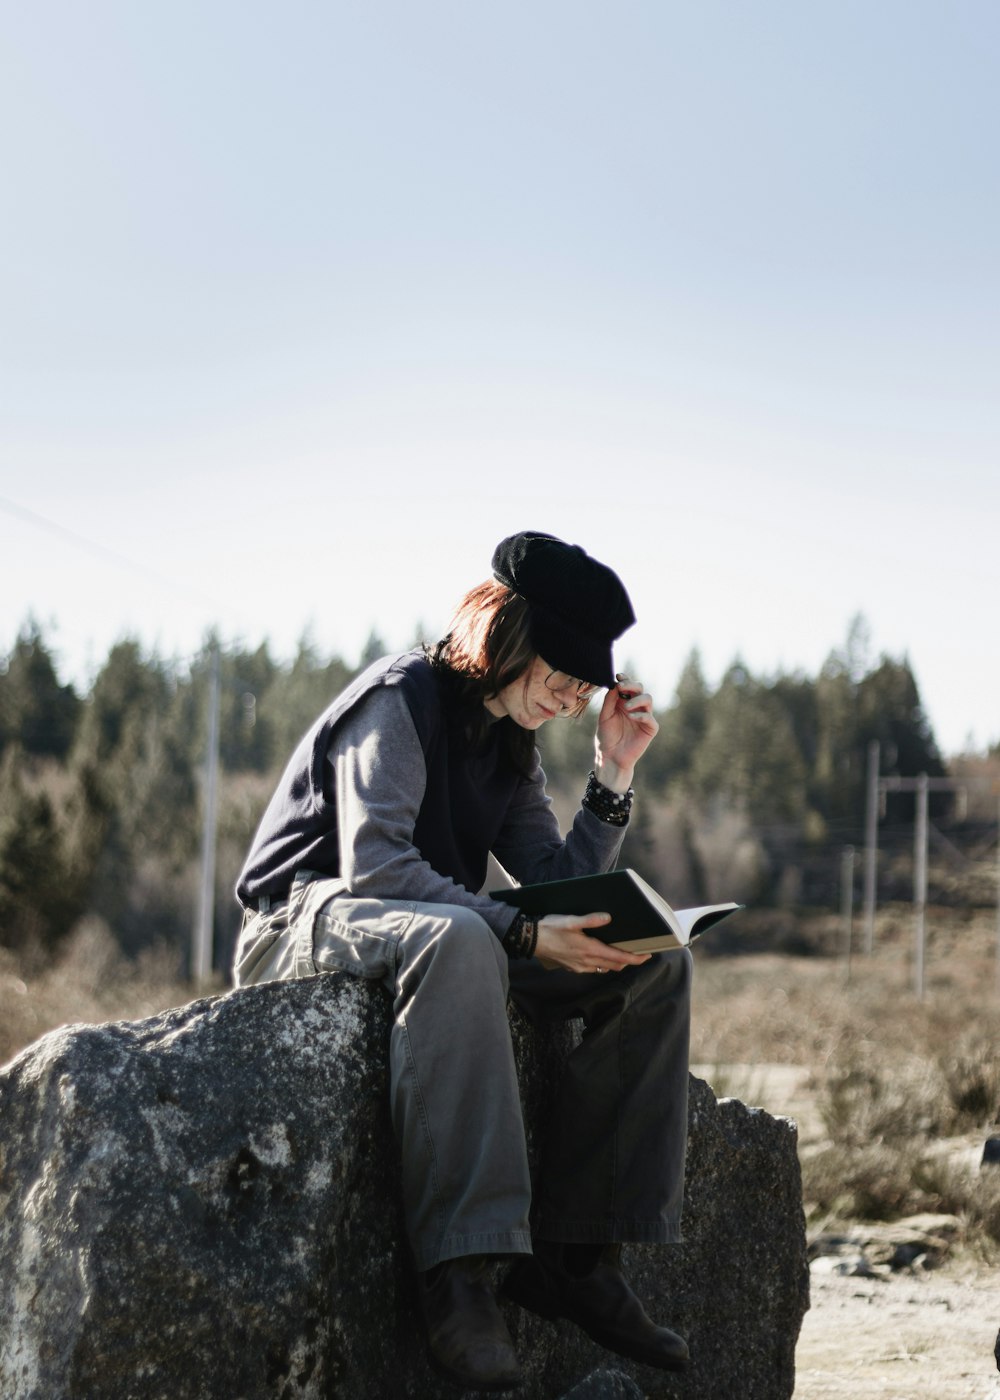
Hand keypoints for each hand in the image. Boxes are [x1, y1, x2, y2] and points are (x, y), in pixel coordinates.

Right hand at [534, 912, 651, 973]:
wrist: (530, 940)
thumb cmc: (550, 928)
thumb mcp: (571, 920)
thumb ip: (591, 920)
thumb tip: (608, 918)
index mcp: (589, 949)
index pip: (618, 957)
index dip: (635, 958)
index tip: (647, 956)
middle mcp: (587, 961)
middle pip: (614, 965)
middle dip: (629, 961)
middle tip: (639, 953)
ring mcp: (579, 967)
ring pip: (604, 968)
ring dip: (615, 963)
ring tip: (622, 953)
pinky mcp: (572, 967)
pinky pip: (593, 969)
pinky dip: (602, 964)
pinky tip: (600, 955)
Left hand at [593, 673, 658, 792]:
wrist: (610, 756)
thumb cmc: (606, 737)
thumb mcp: (604, 716)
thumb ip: (610, 701)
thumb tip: (615, 685)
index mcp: (623, 702)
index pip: (627, 686)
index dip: (625, 679)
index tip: (618, 677)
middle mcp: (635, 707)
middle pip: (640, 688)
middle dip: (632, 685)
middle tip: (622, 687)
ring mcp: (643, 716)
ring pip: (648, 699)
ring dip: (637, 699)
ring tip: (626, 706)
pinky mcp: (650, 729)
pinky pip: (650, 718)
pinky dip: (641, 715)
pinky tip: (631, 717)